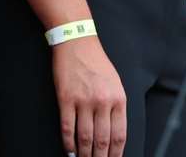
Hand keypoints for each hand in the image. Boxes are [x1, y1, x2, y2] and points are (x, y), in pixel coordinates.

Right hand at [51, 36, 125, 156]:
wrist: (77, 41)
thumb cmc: (97, 62)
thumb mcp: (116, 82)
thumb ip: (117, 106)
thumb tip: (115, 134)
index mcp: (118, 98)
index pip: (119, 135)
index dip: (116, 154)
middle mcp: (103, 101)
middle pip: (102, 140)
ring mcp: (83, 101)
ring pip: (85, 138)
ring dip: (84, 155)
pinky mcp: (66, 99)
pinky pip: (68, 128)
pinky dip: (68, 143)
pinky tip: (70, 151)